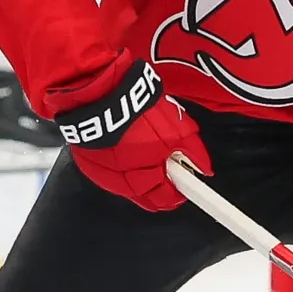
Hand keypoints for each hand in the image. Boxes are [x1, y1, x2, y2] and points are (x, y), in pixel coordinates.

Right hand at [48, 53, 210, 210]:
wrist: (100, 93)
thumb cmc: (138, 110)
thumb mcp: (177, 129)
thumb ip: (193, 153)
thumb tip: (204, 169)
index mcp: (146, 176)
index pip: (167, 199)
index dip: (178, 190)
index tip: (184, 181)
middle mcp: (122, 182)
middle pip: (147, 196)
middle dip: (158, 181)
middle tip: (164, 161)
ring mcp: (102, 174)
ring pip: (126, 186)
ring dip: (138, 173)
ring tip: (142, 148)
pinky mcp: (88, 164)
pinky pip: (107, 172)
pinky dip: (118, 165)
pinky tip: (123, 147)